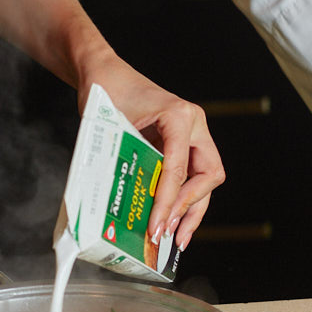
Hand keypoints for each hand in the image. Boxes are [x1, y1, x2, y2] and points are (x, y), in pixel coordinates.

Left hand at [78, 57, 223, 251]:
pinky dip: (184, 200)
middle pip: (207, 175)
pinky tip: (173, 221)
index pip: (179, 168)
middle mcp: (193, 124)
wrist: (103, 72)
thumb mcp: (111, 127)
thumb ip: (123, 162)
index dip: (168, 201)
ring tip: (176, 239)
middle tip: (169, 234)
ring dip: (192, 210)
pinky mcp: (183, 144)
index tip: (155, 226)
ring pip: (204, 180)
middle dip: (190, 208)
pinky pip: (191, 176)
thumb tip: (126, 209)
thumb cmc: (105, 92)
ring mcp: (192, 134)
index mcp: (180, 116)